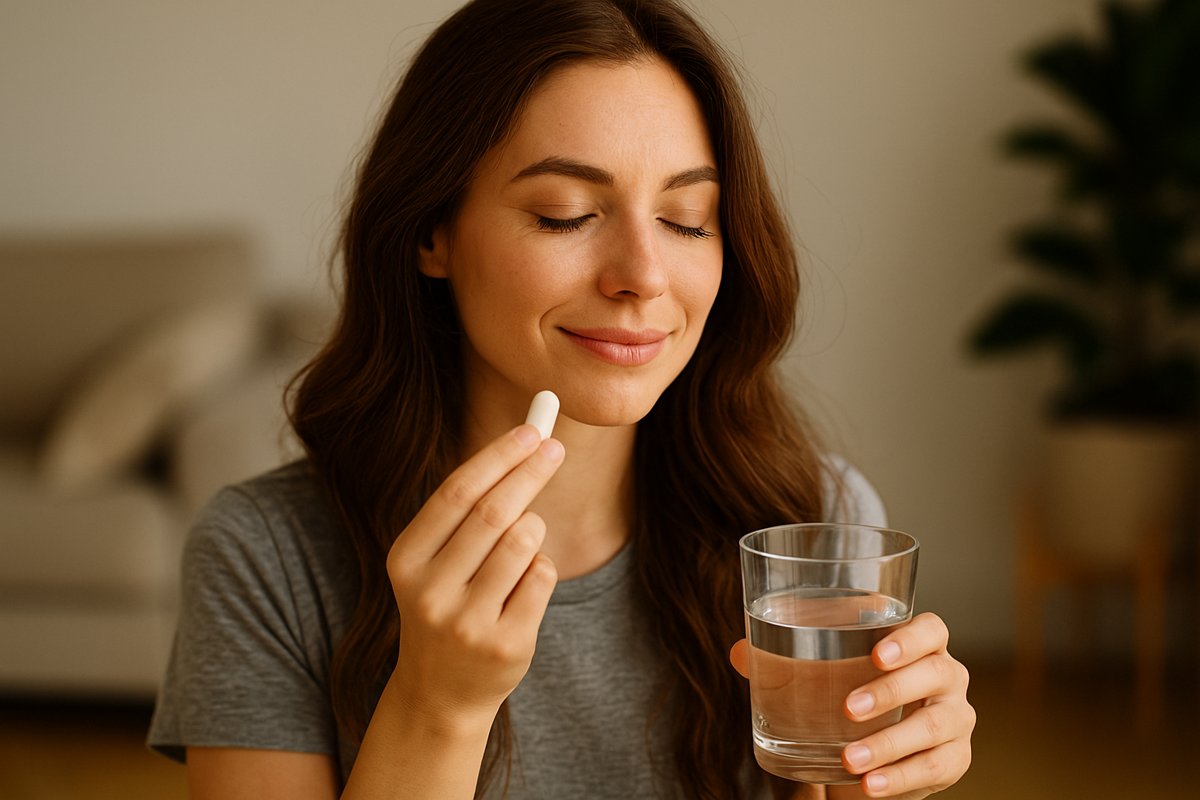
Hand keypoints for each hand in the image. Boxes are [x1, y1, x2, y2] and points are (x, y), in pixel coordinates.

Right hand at [387, 424, 563, 728]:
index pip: (456, 493)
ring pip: (524, 542)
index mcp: (405, 560)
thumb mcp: (436, 560)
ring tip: (522, 544)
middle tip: (555, 448)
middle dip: (529, 473)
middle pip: (494, 512)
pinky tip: (522, 587)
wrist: (439, 692)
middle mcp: (429, 592)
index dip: (497, 457)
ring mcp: (467, 622)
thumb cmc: (447, 603)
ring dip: (534, 529)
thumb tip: (527, 439)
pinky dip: (541, 567)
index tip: (531, 430)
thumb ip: (469, 508)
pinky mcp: (504, 644)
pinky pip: (542, 577)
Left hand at [730, 612, 973, 798]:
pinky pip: (933, 768)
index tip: (876, 654)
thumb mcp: (823, 676)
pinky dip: (899, 778)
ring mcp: (956, 719)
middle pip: (935, 674)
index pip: (932, 629)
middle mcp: (947, 677)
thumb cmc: (853, 695)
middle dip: (891, 691)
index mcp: (920, 646)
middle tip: (849, 708)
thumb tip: (741, 652)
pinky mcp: (954, 759)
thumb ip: (784, 661)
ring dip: (888, 743)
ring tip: (849, 760)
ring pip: (933, 726)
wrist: (876, 751)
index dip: (911, 638)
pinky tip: (869, 786)